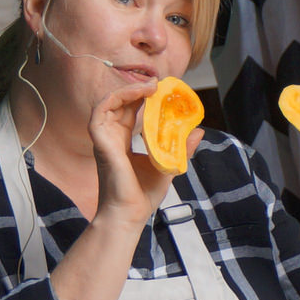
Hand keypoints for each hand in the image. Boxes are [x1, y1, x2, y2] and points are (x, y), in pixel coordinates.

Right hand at [89, 83, 200, 230]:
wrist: (130, 214)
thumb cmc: (144, 195)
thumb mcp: (169, 164)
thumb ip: (181, 147)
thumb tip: (198, 131)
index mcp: (123, 143)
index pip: (130, 112)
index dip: (142, 98)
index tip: (161, 90)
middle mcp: (112, 138)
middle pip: (120, 104)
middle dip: (137, 89)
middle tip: (157, 84)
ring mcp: (104, 139)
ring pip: (109, 102)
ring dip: (128, 90)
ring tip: (149, 86)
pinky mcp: (100, 142)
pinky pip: (100, 111)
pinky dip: (116, 97)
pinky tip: (136, 94)